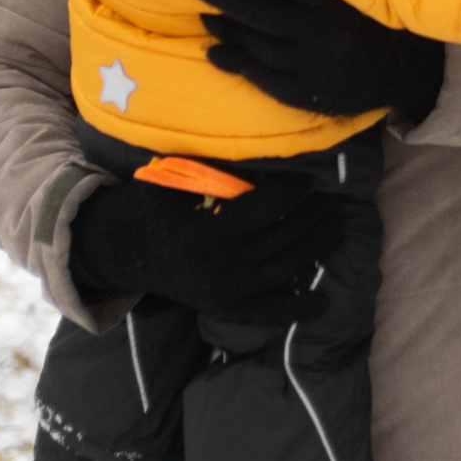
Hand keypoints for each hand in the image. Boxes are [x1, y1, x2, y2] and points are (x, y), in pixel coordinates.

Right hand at [67, 171, 345, 324]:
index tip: (308, 179)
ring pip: (285, 269)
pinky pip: (268, 312)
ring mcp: (227, 290)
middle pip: (284, 238)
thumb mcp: (172, 180)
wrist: (123, 252)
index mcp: (211, 231)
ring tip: (337, 227)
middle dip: (314, 217)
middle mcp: (224, 265)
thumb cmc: (151, 208)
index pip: (266, 209)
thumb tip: (251, 148)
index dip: (293, 192)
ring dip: (317, 248)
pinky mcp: (226, 307)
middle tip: (335, 201)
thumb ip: (209, 168)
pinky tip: (323, 302)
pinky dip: (297, 309)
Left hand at [198, 0, 446, 120]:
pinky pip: (256, 72)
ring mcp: (307, 64)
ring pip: (251, 41)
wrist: (404, 71)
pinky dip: (231, 59)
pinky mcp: (299, 91)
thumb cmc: (379, 14)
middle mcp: (319, 31)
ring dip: (223, 26)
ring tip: (207, 13)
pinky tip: (215, 50)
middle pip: (257, 9)